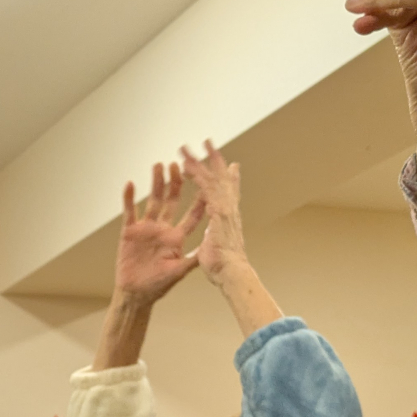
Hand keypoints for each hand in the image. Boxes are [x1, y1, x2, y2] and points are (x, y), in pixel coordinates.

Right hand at [113, 161, 206, 306]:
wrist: (136, 294)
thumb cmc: (158, 286)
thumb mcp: (179, 271)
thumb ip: (193, 258)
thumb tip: (212, 249)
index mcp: (177, 238)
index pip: (192, 215)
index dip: (200, 199)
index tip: (208, 184)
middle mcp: (163, 229)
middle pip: (172, 201)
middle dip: (176, 183)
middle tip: (180, 165)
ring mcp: (146, 228)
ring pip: (153, 201)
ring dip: (156, 183)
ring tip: (159, 165)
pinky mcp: (130, 231)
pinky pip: (130, 211)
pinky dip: (129, 198)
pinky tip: (131, 183)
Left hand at [178, 141, 243, 283]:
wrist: (231, 274)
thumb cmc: (224, 267)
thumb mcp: (217, 248)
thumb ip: (214, 239)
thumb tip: (213, 239)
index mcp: (227, 217)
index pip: (228, 192)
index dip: (229, 178)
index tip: (230, 166)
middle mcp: (228, 208)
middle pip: (221, 177)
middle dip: (214, 159)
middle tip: (209, 142)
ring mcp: (224, 208)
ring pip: (211, 178)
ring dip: (200, 161)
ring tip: (189, 147)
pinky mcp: (217, 212)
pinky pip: (204, 189)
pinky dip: (196, 176)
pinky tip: (185, 165)